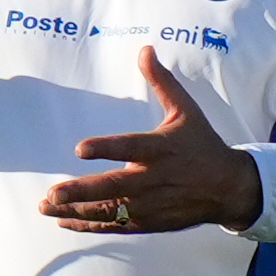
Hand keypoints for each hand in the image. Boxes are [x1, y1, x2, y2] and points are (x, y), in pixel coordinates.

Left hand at [40, 46, 262, 233]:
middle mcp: (153, 178)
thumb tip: (145, 49)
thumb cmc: (202, 145)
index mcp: (160, 148)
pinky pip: (115, 226)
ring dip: (76, 210)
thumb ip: (162, 82)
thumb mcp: (186, 110)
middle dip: (80, 191)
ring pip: (109, 211)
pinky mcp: (148, 221)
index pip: (129, 147)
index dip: (105, 148)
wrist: (229, 189)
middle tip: (53, 193)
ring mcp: (150, 204)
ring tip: (46, 206)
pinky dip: (89, 225)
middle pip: (113, 187)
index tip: (80, 149)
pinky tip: (65, 220)